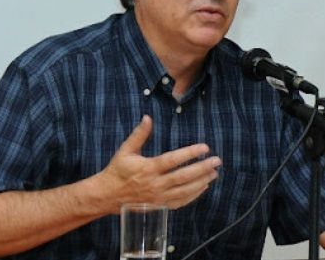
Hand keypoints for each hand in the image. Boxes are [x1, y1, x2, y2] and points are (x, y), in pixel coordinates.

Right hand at [99, 115, 220, 211]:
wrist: (107, 195)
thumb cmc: (117, 171)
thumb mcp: (126, 150)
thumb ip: (139, 134)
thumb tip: (148, 117)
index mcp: (148, 168)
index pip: (172, 160)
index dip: (189, 154)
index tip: (204, 147)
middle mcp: (155, 184)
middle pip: (183, 177)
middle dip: (202, 168)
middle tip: (217, 161)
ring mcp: (158, 197)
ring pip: (185, 190)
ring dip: (201, 181)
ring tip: (214, 173)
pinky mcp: (160, 206)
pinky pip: (180, 202)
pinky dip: (193, 195)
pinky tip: (203, 187)